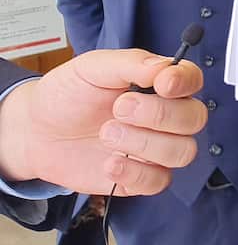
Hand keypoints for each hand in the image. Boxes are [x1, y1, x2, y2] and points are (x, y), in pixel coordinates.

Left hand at [0, 49, 206, 194]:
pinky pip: (159, 181)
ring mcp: (156, 148)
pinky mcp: (142, 177)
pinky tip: (108, 162)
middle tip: (119, 108)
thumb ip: (131, 63)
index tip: (163, 85)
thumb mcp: (91, 67)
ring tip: (107, 134)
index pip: (193, 80)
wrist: (36, 131)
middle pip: (195, 118)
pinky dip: (134, 173)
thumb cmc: (68, 95)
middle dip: (158, 115)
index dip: (185, 82)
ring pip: (182, 151)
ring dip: (144, 143)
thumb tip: (166, 67)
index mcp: (159, 85)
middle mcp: (166, 117)